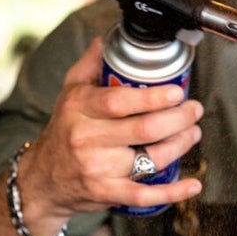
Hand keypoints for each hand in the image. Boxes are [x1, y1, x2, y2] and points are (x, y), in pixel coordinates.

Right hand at [18, 37, 203, 235]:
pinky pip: (144, 195)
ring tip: (193, 132)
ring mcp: (98, 169)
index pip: (119, 101)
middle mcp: (87, 139)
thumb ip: (90, 65)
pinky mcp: (106, 193)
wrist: (42, 180)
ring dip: (181, 145)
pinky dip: (172, 192)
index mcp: (80, 109)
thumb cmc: (63, 131)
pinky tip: (193, 184)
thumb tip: (108, 40)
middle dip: (179, 119)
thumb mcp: (69, 93)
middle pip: (144, 129)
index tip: (177, 91)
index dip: (154, 97)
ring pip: (151, 158)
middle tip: (194, 110)